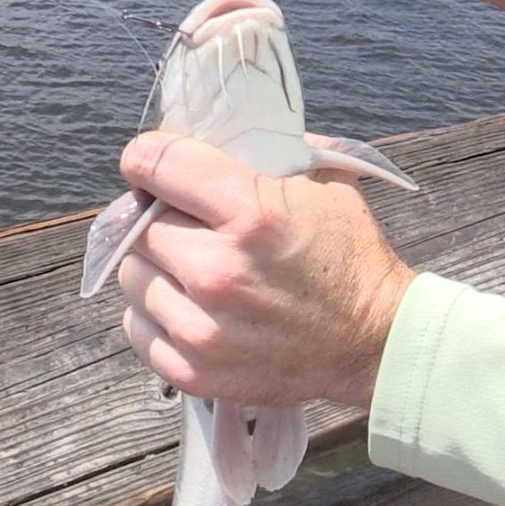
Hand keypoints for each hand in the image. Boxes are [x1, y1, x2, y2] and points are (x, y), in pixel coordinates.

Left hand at [116, 132, 415, 410]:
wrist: (373, 343)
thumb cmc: (347, 258)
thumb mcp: (320, 181)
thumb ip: (259, 151)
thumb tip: (200, 134)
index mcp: (251, 213)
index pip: (155, 163)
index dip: (147, 159)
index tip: (150, 167)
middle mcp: (219, 272)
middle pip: (140, 225)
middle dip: (157, 218)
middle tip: (186, 227)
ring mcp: (203, 329)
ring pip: (132, 276)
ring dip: (154, 268)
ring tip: (190, 271)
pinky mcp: (195, 371)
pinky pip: (137, 328)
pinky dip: (155, 315)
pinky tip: (189, 308)